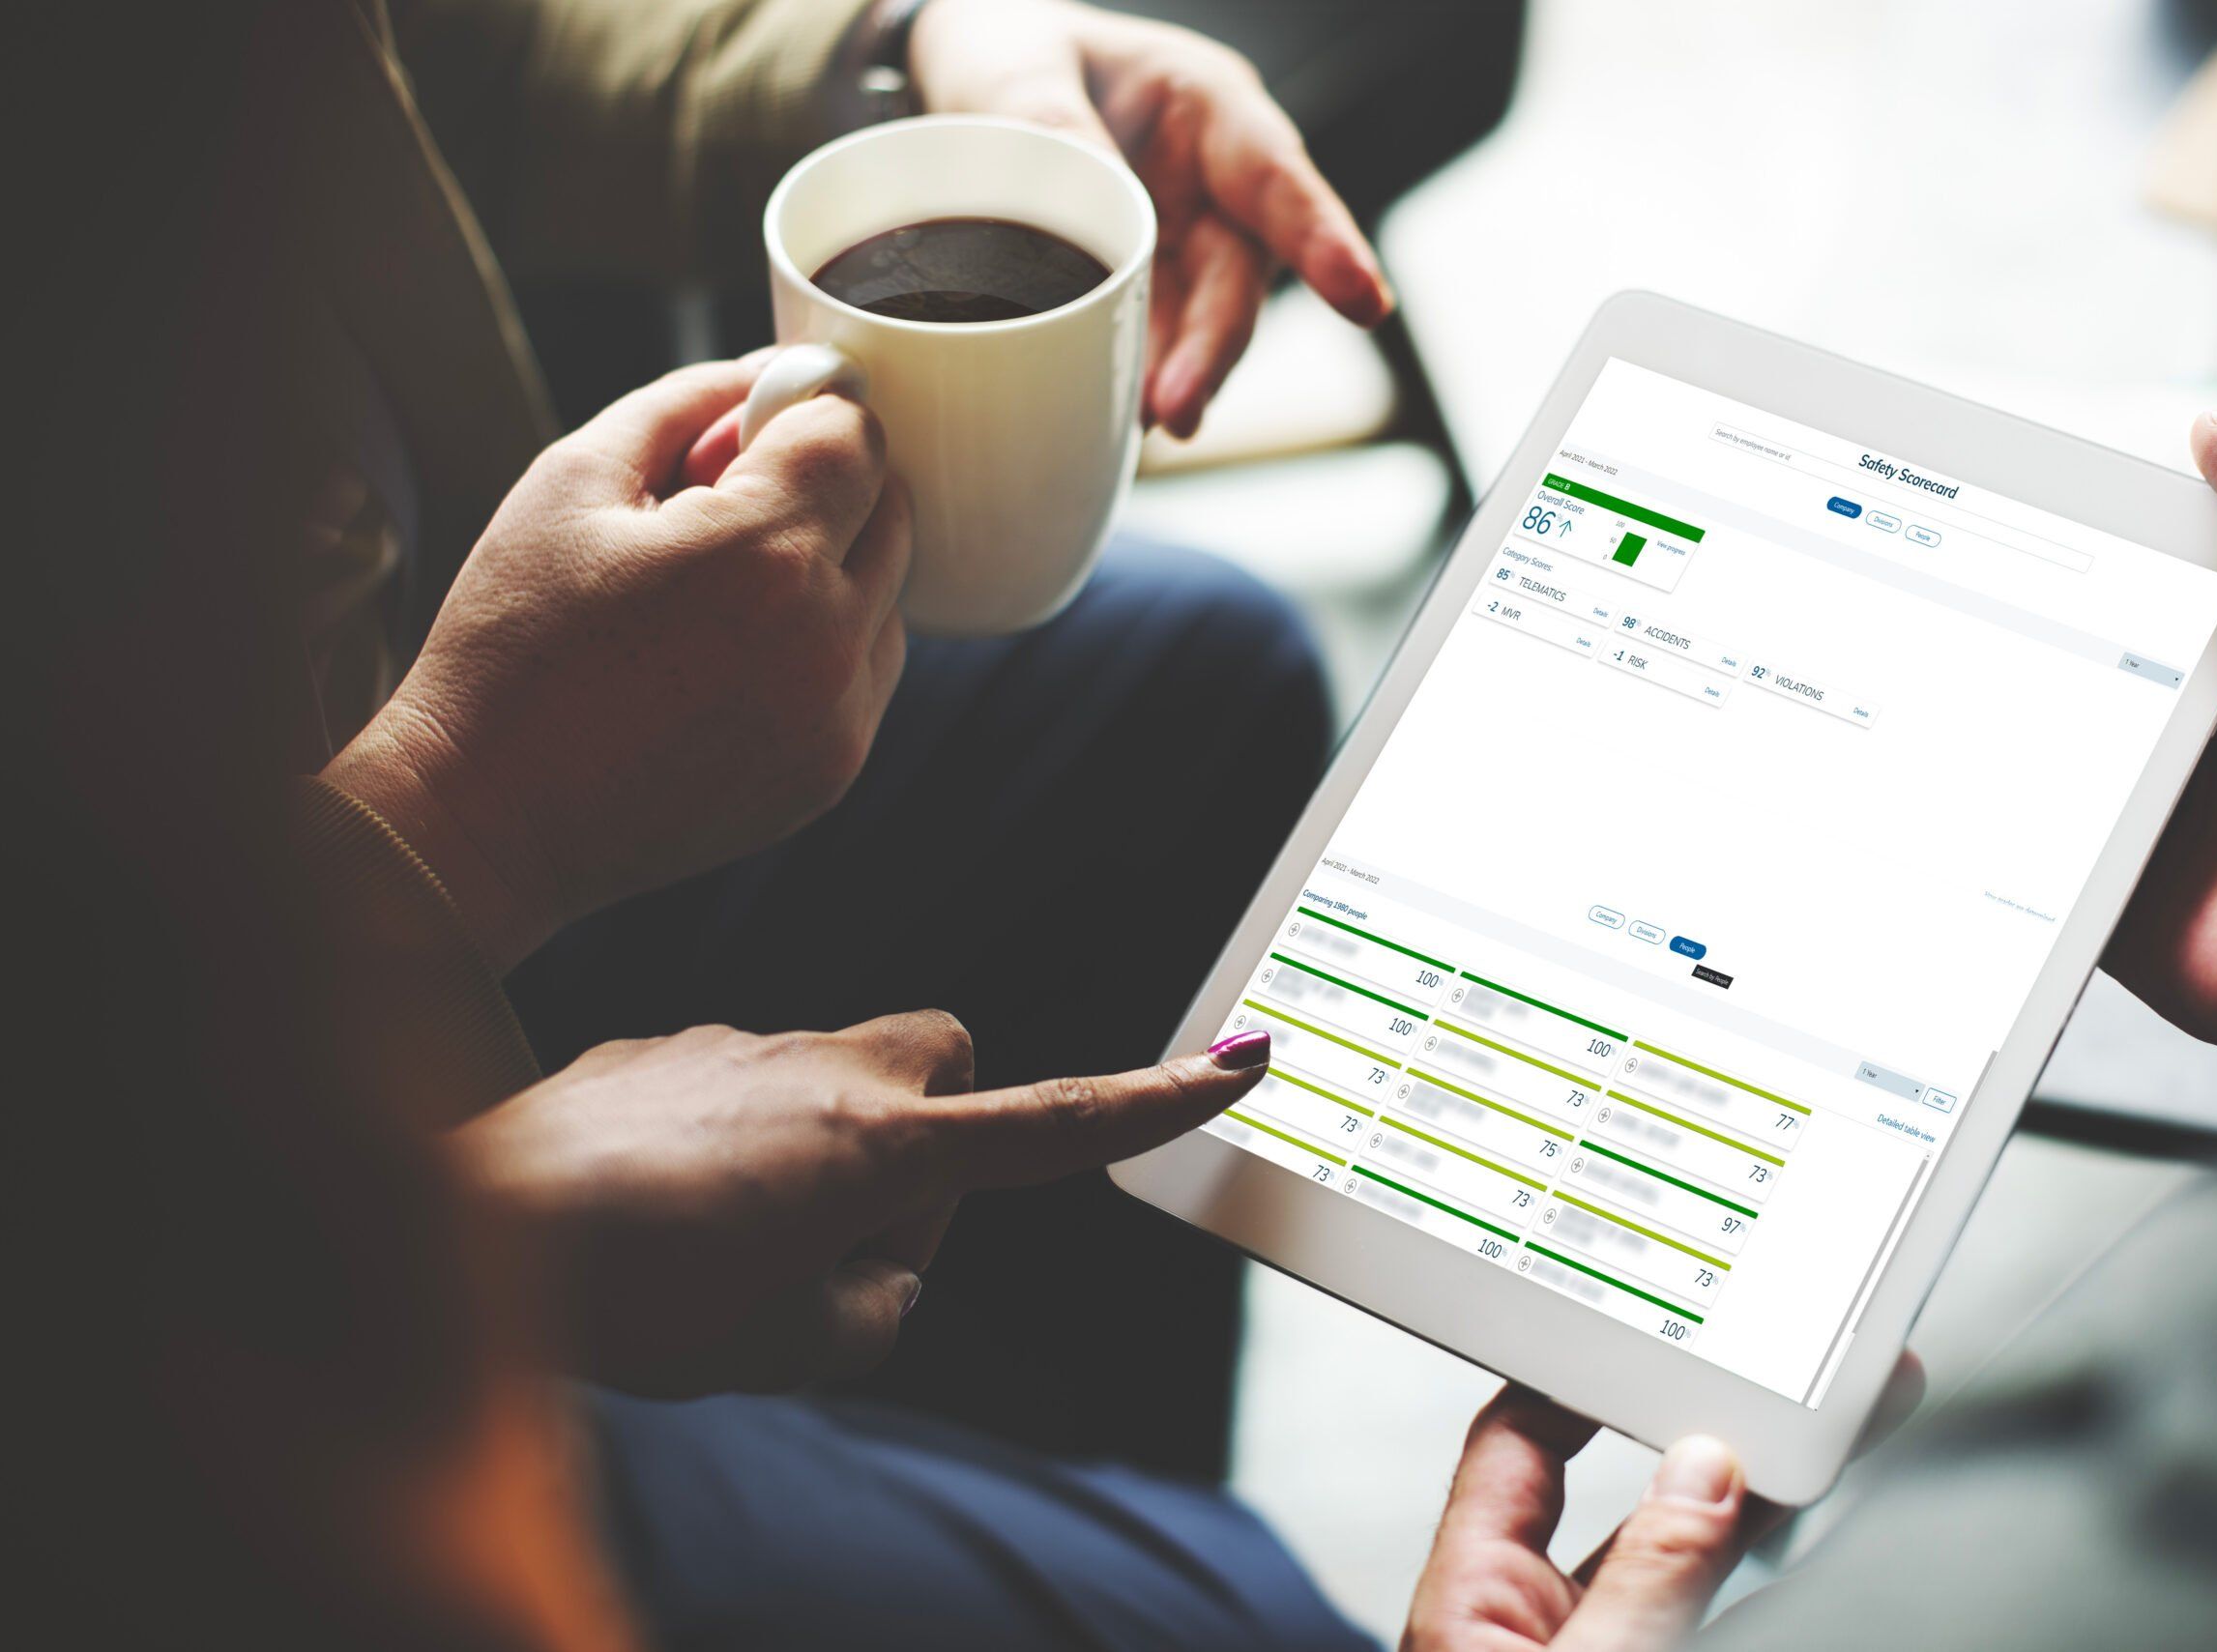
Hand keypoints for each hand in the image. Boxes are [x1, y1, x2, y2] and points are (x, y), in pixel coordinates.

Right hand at [323, 355, 908, 973]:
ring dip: (832, 565)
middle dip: (824, 485)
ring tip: (715, 591)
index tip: (750, 432)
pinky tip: (729, 653)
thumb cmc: (511, 643)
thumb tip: (769, 370)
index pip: (857, 435)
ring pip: (890, 591)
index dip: (804, 414)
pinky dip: (825, 641)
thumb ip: (686, 402)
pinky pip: (869, 669)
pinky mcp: (835, 771)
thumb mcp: (572, 480)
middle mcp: (826, 637)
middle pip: (891, 508)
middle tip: (721, 504)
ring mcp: (839, 716)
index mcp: (764, 553)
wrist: (486, 815)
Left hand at [455, 1017, 1273, 1395]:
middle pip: (947, 1058)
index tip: (1239, 1061)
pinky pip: (743, 1081)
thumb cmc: (629, 1299)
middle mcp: (825, 1070)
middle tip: (861, 1239)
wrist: (454, 1224)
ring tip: (725, 1243)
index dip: (1153, 1102)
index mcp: (879, 1147)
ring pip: (837, 1076)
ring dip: (825, 1149)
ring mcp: (739, 1043)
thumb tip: (879, 1261)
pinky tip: (656, 1204)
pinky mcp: (663, 1044)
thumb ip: (877, 1302)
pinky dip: (736, 1139)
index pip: (1053, 1123)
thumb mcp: (790, 1348)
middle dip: (939, 1134)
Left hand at [908, 0, 1392, 436]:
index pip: (1275, 176)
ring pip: (1202, 322)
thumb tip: (1094, 218)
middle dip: (1215, 346)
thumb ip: (1053, 127)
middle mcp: (1213, 183)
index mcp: (1206, 106)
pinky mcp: (1146, 290)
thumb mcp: (1018, 67)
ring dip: (1180, 377)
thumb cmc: (1015, 53)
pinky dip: (1139, 380)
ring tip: (1143, 423)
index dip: (1323, 241)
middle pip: (1237, 275)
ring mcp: (1182, 243)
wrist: (976, 83)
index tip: (1363, 301)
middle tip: (1177, 406)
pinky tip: (1118, 415)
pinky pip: (1155, 341)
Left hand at [1405, 1357, 1922, 1651]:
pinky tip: (1830, 1535)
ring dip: (1766, 1507)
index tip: (1650, 1320)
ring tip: (1847, 1438)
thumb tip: (1701, 1468)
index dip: (1577, 1377)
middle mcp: (1545, 1634)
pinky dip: (1774, 1584)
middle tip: (1796, 1376)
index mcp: (1479, 1608)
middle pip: (1634, 1503)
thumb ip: (1650, 1581)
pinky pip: (1725, 1620)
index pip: (1518, 1450)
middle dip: (1711, 1436)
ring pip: (1697, 1569)